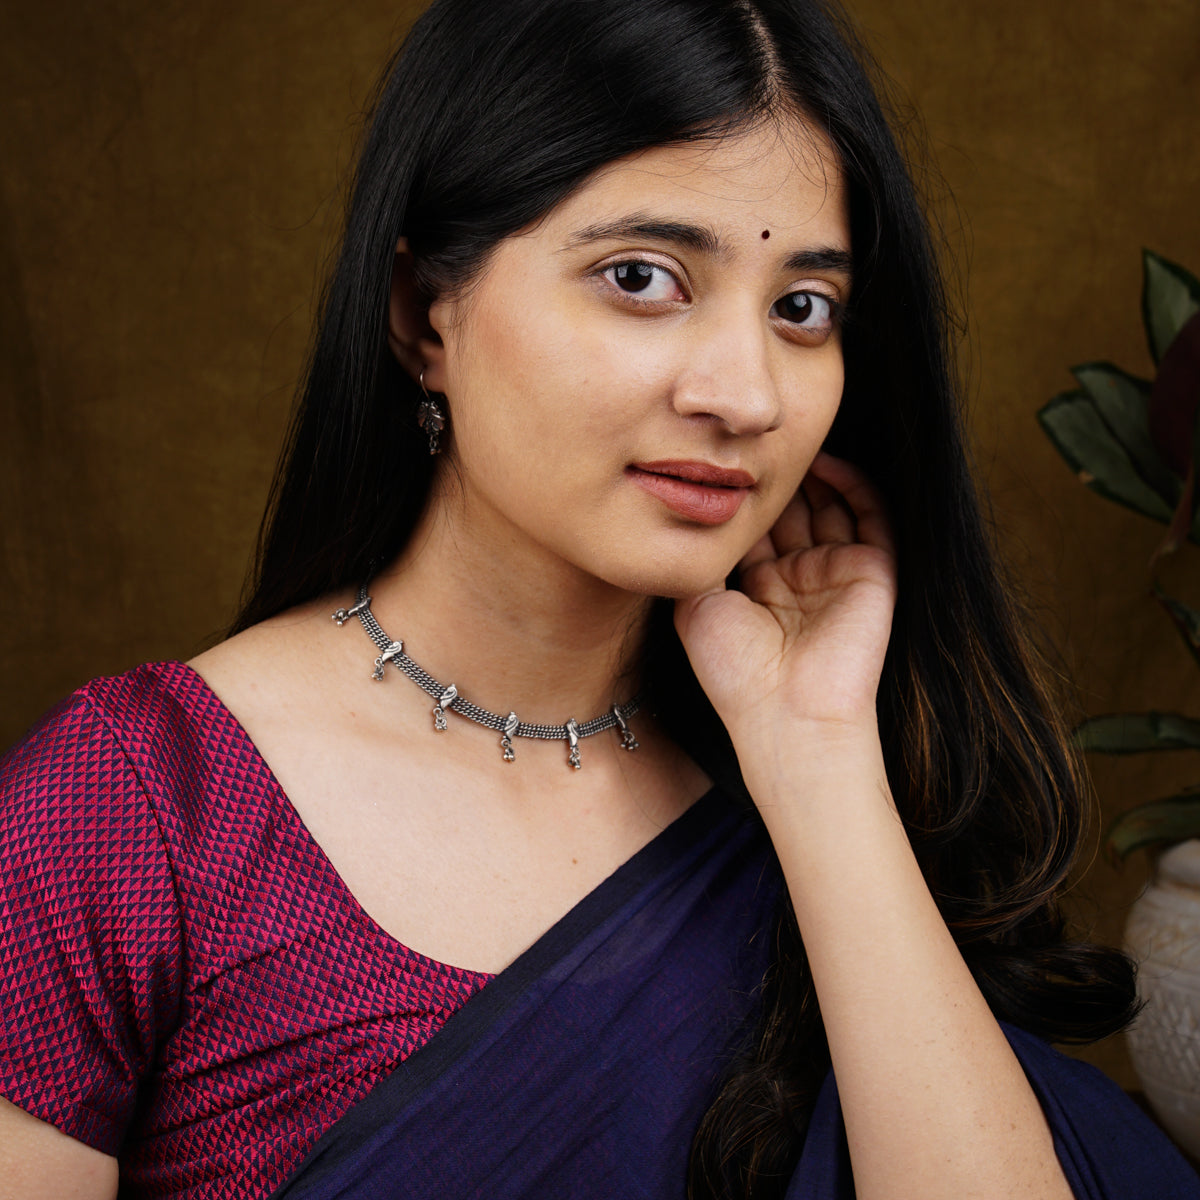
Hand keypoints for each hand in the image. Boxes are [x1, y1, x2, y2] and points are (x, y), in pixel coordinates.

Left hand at [673, 452, 896, 760]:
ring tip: (790, 440)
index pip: (755, 527)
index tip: (723, 457)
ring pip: (828, 507)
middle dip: (778, 478)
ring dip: (813, 474)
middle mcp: (797, 578)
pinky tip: (827, 462)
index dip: (743, 495)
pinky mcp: (871, 572)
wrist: (786, 714)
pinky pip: (869, 516)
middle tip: (758, 440)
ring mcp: (835, 574)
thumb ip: (702, 557)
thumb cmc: (734, 673)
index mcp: (757, 589)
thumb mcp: (697, 606)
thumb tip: (690, 511)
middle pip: (792, 511)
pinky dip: (853, 484)